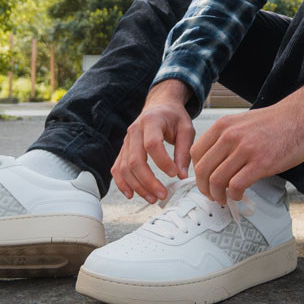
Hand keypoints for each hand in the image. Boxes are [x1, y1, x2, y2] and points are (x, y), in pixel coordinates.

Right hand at [111, 79, 195, 203]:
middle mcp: (134, 131)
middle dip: (148, 181)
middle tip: (163, 194)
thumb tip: (182, 176)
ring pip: (125, 168)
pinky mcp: (123, 149)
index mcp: (151, 121)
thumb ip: (184, 152)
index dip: (163, 162)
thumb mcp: (186, 129)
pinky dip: (122, 183)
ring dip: (137, 186)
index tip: (175, 174)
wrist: (159, 105)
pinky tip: (131, 194)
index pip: (152, 144)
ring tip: (153, 198)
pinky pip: (117, 168)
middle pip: (135, 160)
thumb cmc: (174, 117)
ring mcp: (126, 140)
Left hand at [190, 73, 303, 203]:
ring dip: (218, 195)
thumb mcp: (242, 123)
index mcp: (223, 126)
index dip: (197, 172)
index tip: (204, 181)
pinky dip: (234, 196)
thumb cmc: (275, 122)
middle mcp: (230, 136)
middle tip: (212, 195)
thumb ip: (226, 138)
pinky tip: (240, 195)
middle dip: (204, 188)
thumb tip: (215, 161)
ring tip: (225, 199)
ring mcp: (245, 149)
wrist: (302, 116)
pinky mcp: (261, 163)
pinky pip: (236, 185)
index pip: (196, 153)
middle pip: (202, 169)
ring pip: (216, 180)